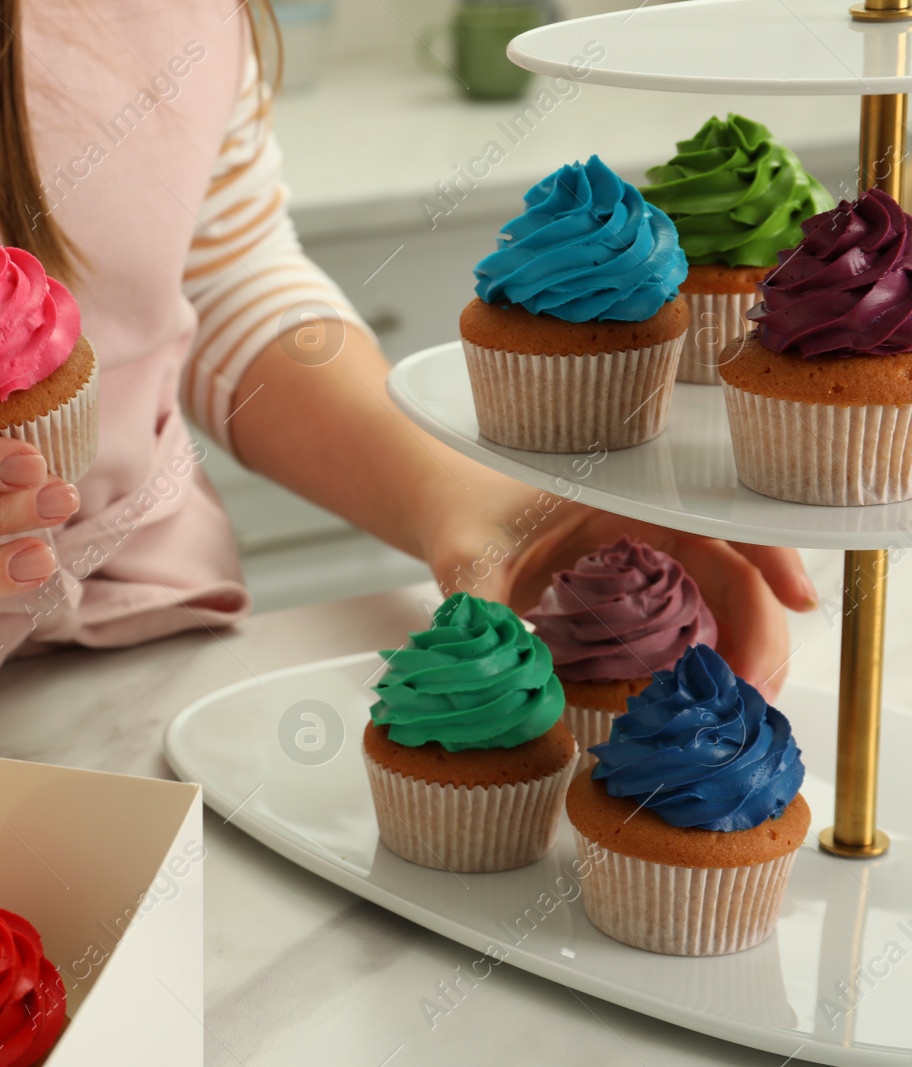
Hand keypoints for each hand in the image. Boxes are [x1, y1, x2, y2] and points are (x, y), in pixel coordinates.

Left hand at [419, 477, 817, 700]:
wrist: (450, 512)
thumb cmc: (466, 516)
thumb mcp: (467, 557)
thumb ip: (477, 605)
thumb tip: (492, 664)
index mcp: (627, 495)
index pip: (719, 516)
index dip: (769, 553)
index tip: (800, 599)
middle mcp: (654, 519)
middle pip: (736, 569)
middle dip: (760, 631)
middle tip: (754, 699)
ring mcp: (655, 554)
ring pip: (725, 598)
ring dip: (743, 649)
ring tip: (739, 710)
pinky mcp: (645, 586)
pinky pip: (698, 616)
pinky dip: (713, 654)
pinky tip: (709, 696)